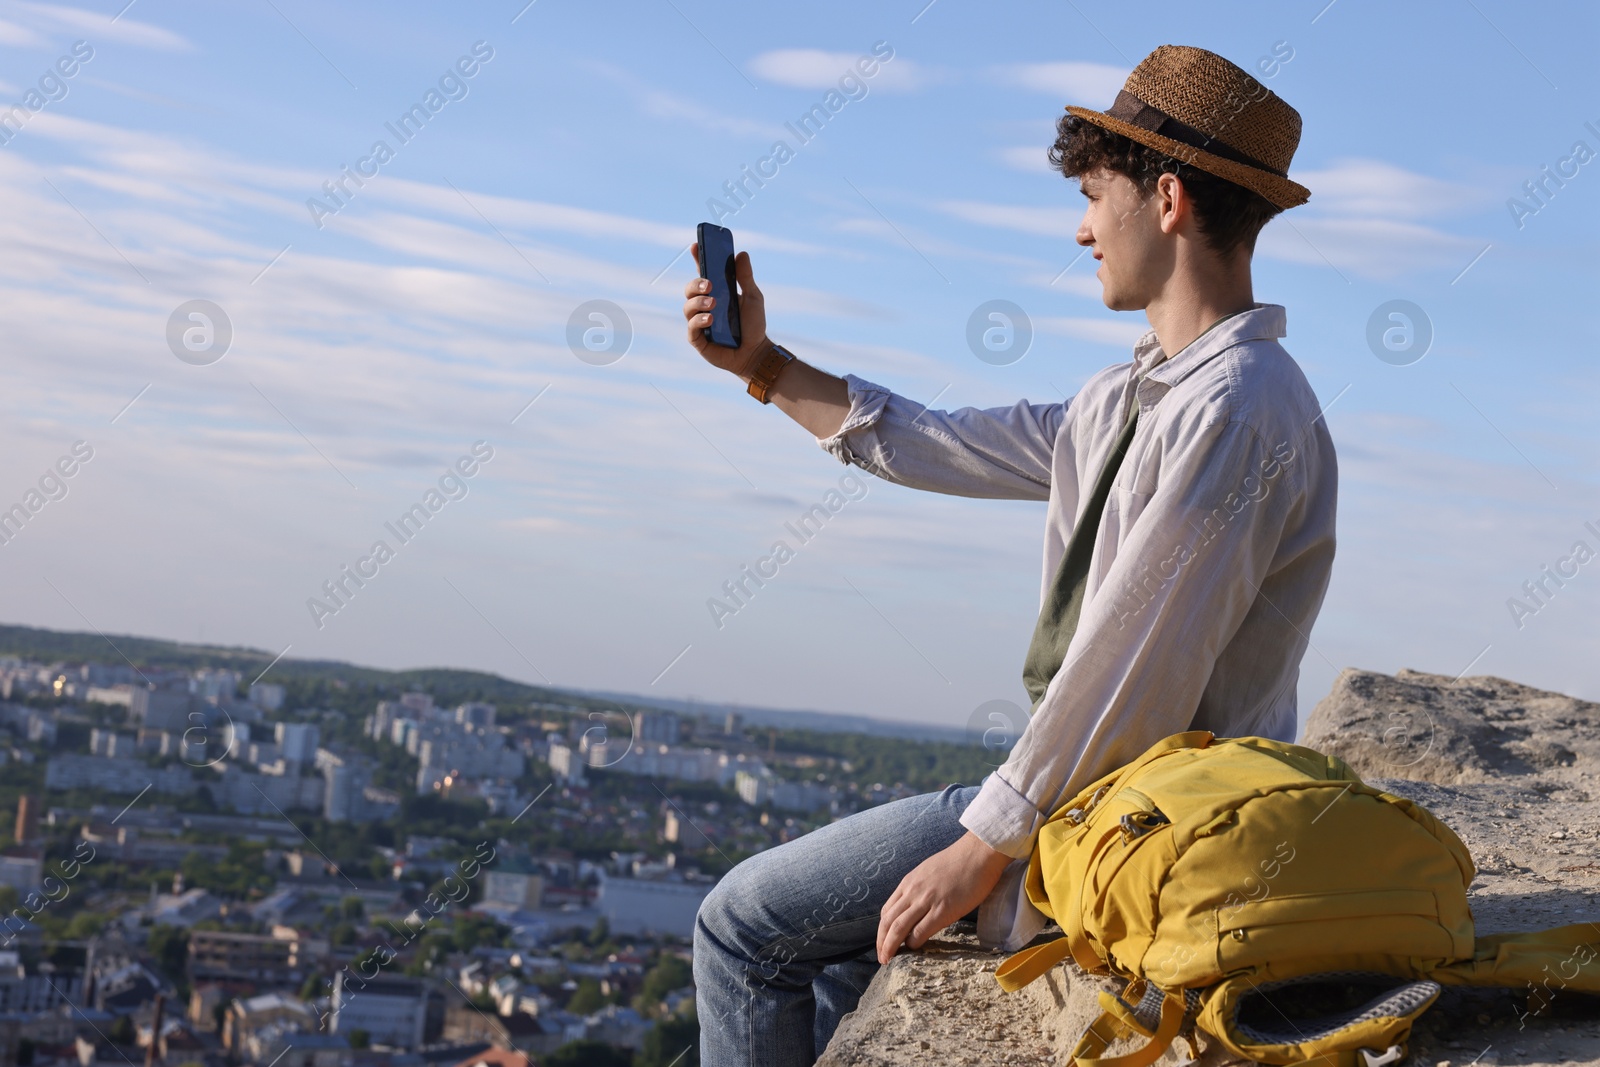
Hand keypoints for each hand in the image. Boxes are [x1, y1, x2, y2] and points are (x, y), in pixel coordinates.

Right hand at [682, 246, 768, 378]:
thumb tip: (741, 253)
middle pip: (690, 289)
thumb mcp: (753, 297)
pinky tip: (710, 319)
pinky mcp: (698, 340)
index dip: (698, 259)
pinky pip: (691, 327)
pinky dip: (699, 320)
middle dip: (696, 284)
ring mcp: (699, 323)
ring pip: (688, 307)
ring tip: (713, 304)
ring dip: (698, 302)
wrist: (756, 352)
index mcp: (716, 293)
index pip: (703, 273)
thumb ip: (745, 277)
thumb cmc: (753, 325)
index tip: (696, 246)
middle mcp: (704, 306)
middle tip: (709, 284)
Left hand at [876, 831, 1012, 963]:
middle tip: (881, 958)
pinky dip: (913, 942)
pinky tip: (914, 948)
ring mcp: (926, 900)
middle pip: (888, 921)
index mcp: (909, 883)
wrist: (978, 853)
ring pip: (898, 928)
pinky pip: (920, 931)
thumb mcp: (929, 871)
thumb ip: (919, 888)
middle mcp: (913, 891)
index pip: (887, 911)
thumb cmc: (959, 861)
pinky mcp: (943, 910)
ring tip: (888, 960)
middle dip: (882, 942)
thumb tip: (916, 906)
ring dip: (891, 946)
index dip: (882, 930)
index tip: (882, 942)